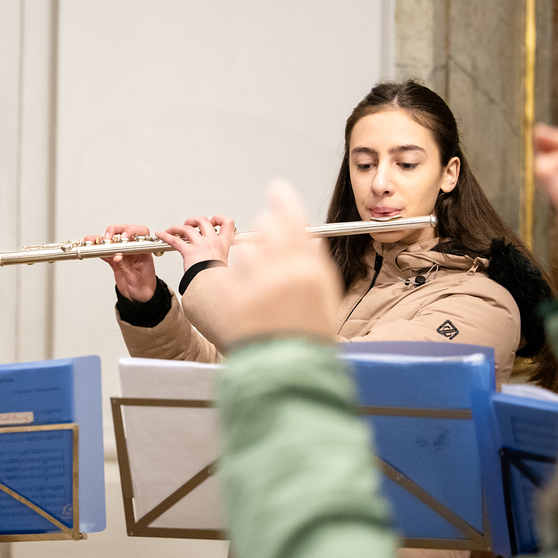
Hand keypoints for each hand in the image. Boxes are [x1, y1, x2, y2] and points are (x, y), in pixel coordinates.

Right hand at [91, 223, 157, 301]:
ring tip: (92, 240)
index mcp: (144, 251)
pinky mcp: (115, 260)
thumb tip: (117, 256)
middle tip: (107, 238)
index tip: (122, 237)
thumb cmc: (144, 288)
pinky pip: (106, 252)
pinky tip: (91, 247)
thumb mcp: (135, 280)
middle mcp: (134, 250)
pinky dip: (98, 249)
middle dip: (115, 231)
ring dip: (102, 239)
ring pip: (113, 240)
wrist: (140, 297)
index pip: (141, 234)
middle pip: (125, 232)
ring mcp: (124, 254)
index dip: (131, 231)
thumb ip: (126, 268)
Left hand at [157, 215, 234, 271]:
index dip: (219, 219)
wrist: (213, 287)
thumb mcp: (224, 263)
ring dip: (178, 227)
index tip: (212, 221)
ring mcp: (201, 245)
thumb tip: (217, 256)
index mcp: (223, 244)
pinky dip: (166, 236)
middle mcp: (212, 241)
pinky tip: (161, 235)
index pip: (227, 223)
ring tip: (173, 230)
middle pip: (203, 220)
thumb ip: (220, 255)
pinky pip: (175, 240)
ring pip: (187, 228)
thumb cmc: (217, 278)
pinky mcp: (189, 252)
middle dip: (193, 220)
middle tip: (189, 225)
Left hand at [220, 182, 339, 342]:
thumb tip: (311, 240)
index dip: (284, 201)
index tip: (277, 189)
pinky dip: (240, 276)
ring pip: (247, 248)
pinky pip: (232, 269)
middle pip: (268, 228)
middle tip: (269, 250)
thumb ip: (317, 266)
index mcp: (310, 270)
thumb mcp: (325, 299)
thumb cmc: (307, 335)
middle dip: (267, 233)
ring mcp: (257, 283)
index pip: (294, 221)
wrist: (284, 368)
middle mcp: (284, 272)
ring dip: (252, 259)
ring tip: (262, 283)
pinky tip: (249, 291)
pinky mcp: (235, 296)